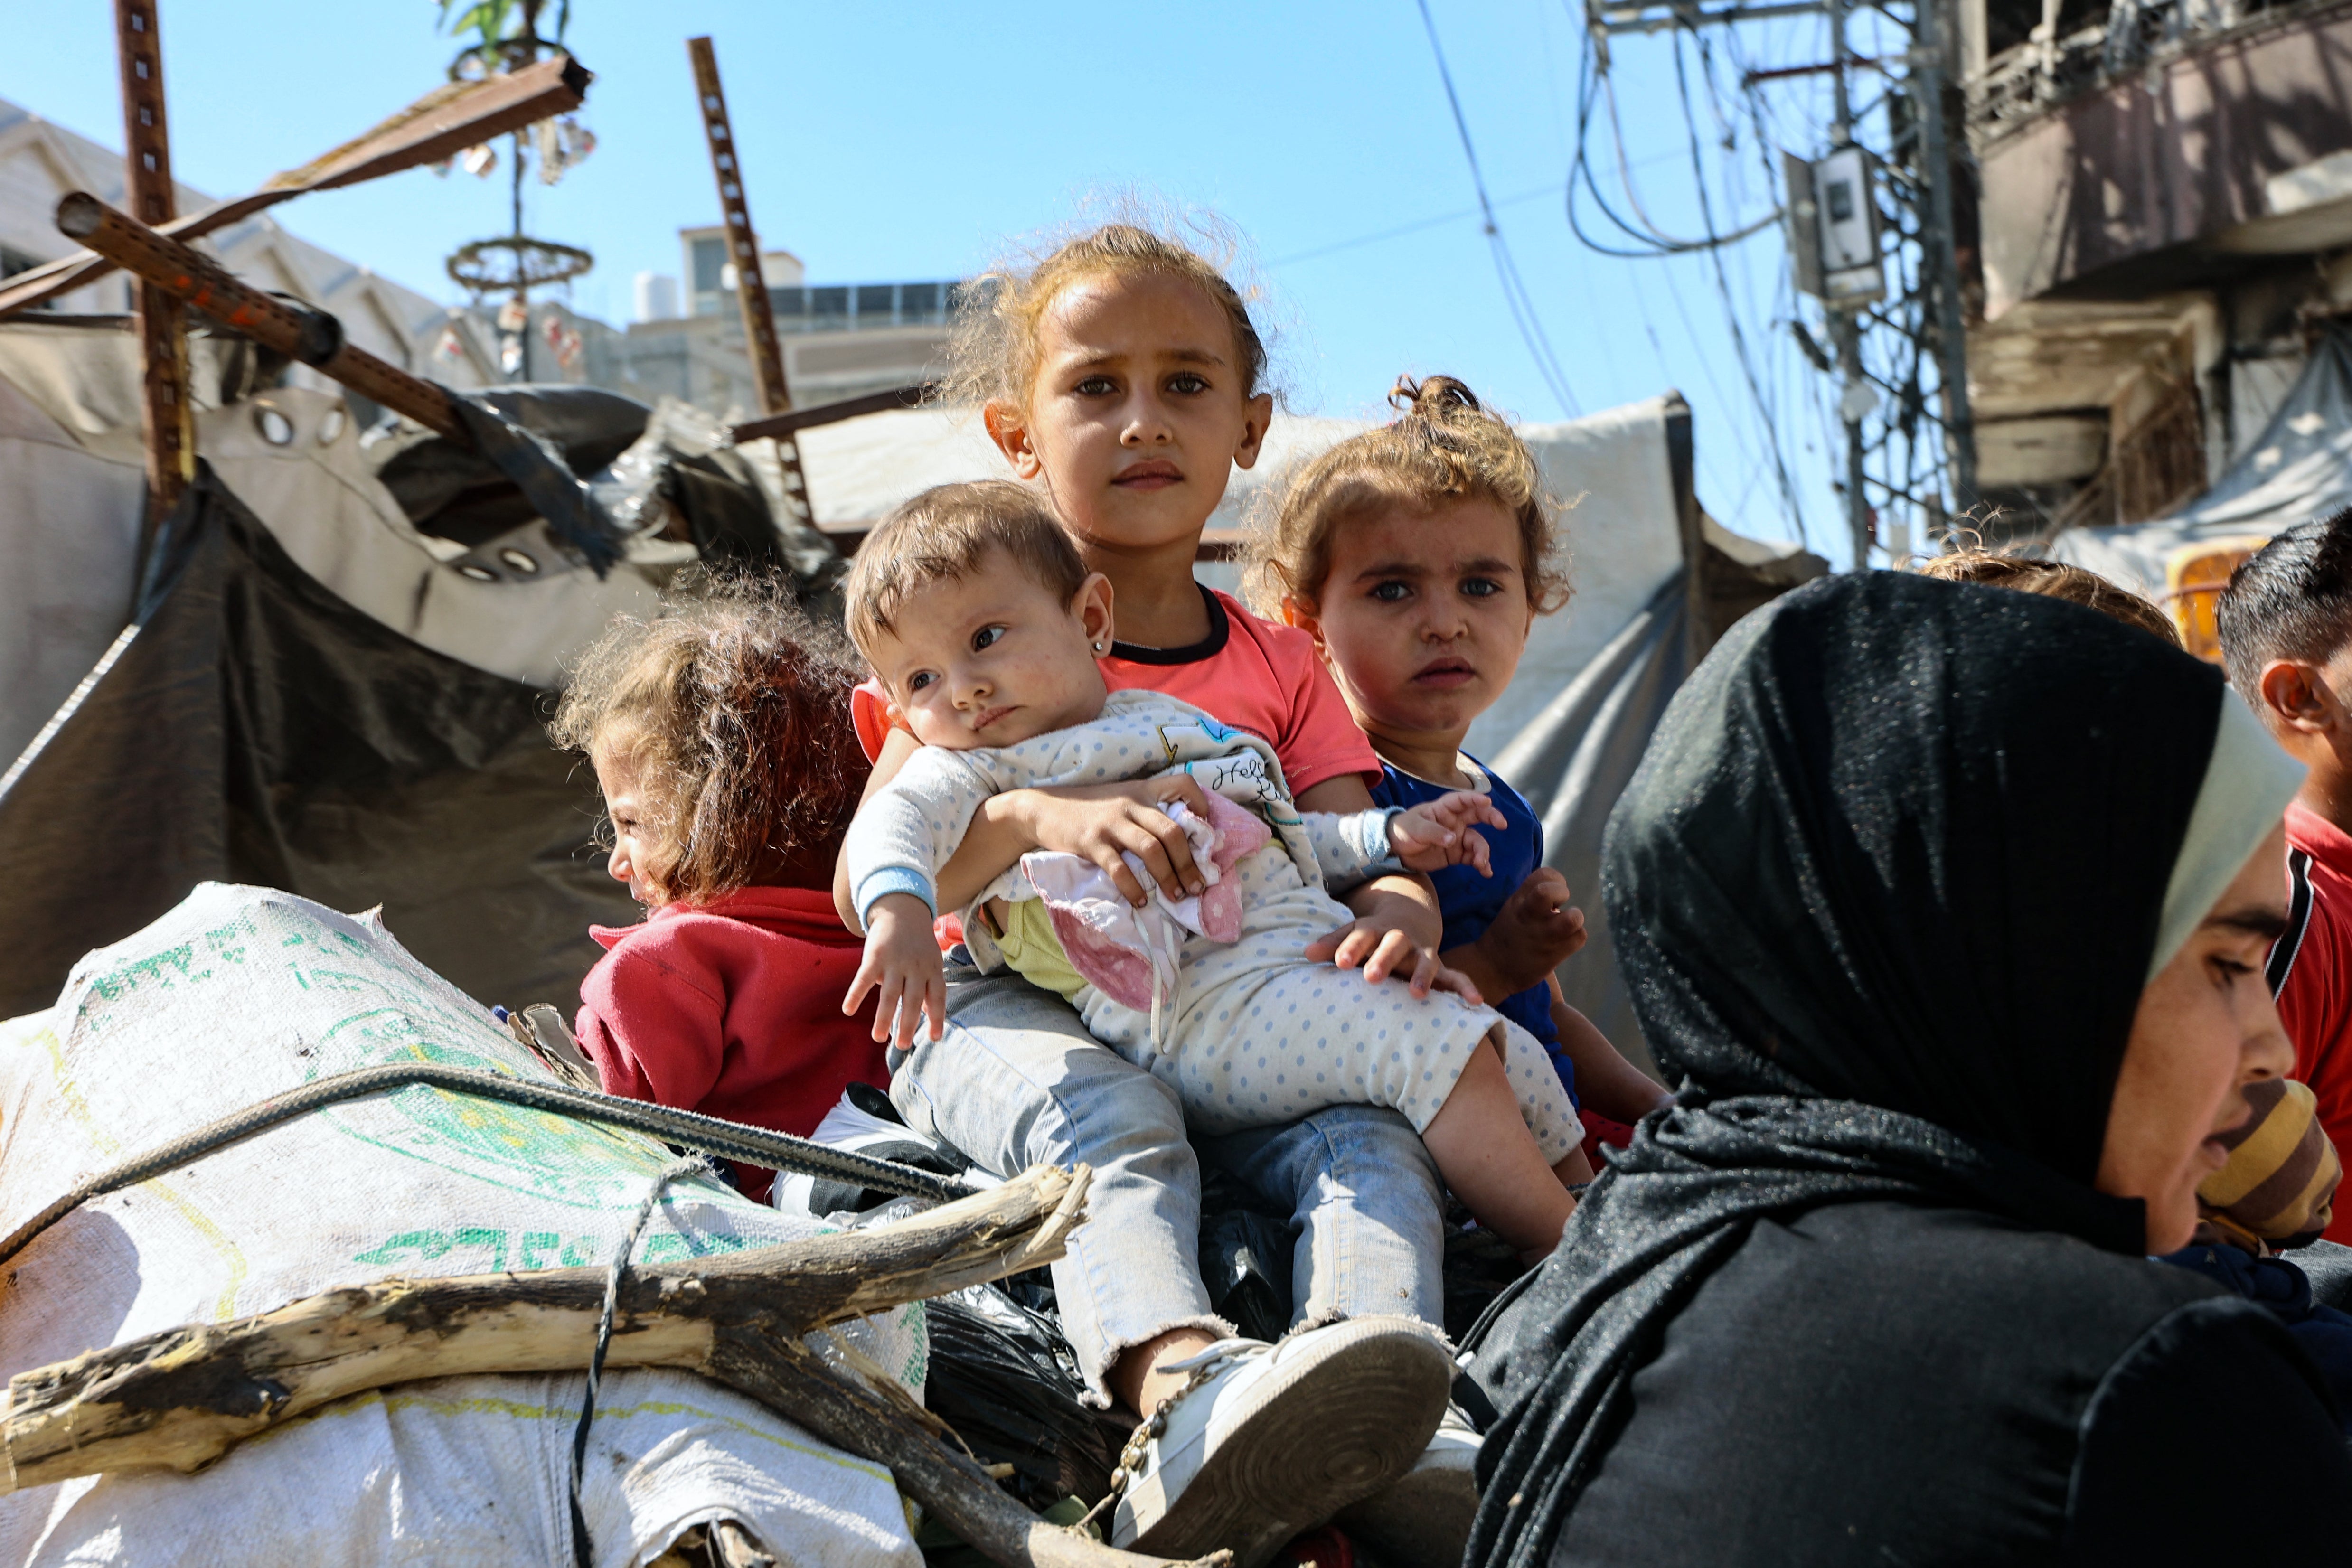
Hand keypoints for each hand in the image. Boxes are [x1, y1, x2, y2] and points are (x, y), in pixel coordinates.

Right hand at [844, 893, 946, 1048]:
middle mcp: (915, 967)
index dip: (937, 1018)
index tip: (934, 1038)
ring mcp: (894, 962)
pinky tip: (848, 1010)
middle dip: (908, 1024)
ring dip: (884, 1018)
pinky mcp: (874, 956)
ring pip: (890, 995)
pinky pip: (864, 979)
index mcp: (931, 969)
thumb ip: (928, 985)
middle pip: (913, 1000)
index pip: (937, 997)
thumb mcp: (930, 960)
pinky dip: (856, 994)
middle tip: (902, 1045)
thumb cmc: (917, 942)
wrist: (901, 909)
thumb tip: (928, 1015)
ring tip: (879, 1038)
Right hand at [1012, 777, 1213, 907]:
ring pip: (1152, 850)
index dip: (1202, 805)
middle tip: (1197, 886)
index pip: (1182, 783)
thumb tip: (1178, 843)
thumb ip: (1145, 812)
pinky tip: (1140, 900)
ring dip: (1169, 877)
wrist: (1043, 808)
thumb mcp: (1119, 799)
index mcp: (1141, 790)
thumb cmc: (1087, 809)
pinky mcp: (1091, 842)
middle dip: (1189, 863)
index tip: (1206, 833)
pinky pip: (1119, 868)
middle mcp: (1130, 803)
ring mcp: (1111, 822)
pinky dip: (1134, 888)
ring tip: (1176, 897)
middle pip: (1172, 831)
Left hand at [1304, 888, 1477, 1001]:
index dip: (1349, 949)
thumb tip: (1305, 954)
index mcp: (1374, 931)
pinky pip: (1456, 978)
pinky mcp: (1439, 966)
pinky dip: (1467, 989)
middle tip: (1370, 977)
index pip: (1359, 937)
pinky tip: (1477, 1002)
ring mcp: (1421, 952)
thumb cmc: (1371, 935)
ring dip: (1422, 976)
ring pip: (1425, 962)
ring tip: (1416, 994)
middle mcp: (1399, 940)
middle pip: (1392, 946)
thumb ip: (1332, 945)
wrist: (1408, 918)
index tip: (1338, 963)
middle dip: (1383, 960)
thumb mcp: (1352, 935)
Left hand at [1386, 792, 1507, 874]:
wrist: (1395, 851)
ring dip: (1483, 851)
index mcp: (1443, 809)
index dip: (1475, 798)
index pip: (1462, 800)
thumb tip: (1453, 839)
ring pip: (1477, 841)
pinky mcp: (1456, 854)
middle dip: (1491, 817)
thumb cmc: (1402, 831)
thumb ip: (1433, 832)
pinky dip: (1481, 864)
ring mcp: (1457, 838)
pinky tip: (1486, 872)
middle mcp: (1454, 821)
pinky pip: (1473, 858)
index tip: (1488, 800)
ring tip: (1481, 863)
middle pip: (1478, 815)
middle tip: (1502, 825)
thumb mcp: (1413, 829)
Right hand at [1474, 869, 1588, 996]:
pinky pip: (1579, 937)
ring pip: (1573, 918)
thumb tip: (1558, 895)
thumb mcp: (1512, 909)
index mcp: (1518, 901)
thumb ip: (1531, 897)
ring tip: (1565, 925)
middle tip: (1558, 906)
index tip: (1551, 895)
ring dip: (1574, 918)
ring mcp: (1542, 936)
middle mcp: (1529, 915)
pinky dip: (1576, 937)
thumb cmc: (1506, 936)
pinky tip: (1564, 941)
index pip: (1544, 874)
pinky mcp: (1553, 955)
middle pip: (1549, 891)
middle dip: (1562, 893)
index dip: (1555, 880)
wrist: (1492, 970)